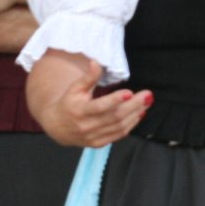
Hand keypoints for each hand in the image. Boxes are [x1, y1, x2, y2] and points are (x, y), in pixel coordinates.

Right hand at [34, 57, 151, 148]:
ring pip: (119, 126)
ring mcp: (93, 136)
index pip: (99, 107)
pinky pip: (118, 135)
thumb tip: (95, 62)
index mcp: (79, 111)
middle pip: (115, 116)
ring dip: (135, 114)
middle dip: (133, 105)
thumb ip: (88, 77)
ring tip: (146, 103)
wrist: (57, 127)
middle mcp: (86, 126)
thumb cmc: (68, 104)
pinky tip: (138, 114)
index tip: (129, 92)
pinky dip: (131, 125)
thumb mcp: (75, 88)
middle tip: (147, 95)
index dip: (115, 100)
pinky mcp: (99, 143)